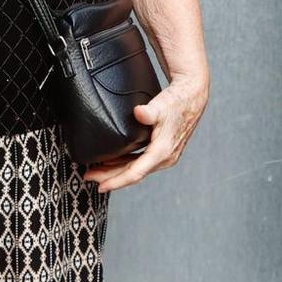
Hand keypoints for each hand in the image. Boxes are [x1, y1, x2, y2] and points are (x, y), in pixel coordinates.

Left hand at [83, 72, 208, 192]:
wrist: (193, 96)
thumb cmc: (177, 101)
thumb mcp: (162, 106)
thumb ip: (149, 112)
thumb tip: (139, 113)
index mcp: (162, 152)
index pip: (135, 173)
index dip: (116, 181)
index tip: (100, 186)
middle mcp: (164, 158)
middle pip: (133, 173)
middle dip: (110, 177)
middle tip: (89, 176)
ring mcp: (165, 156)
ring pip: (136, 168)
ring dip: (116, 171)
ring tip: (97, 171)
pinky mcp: (163, 150)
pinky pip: (140, 162)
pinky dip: (126, 163)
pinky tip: (114, 161)